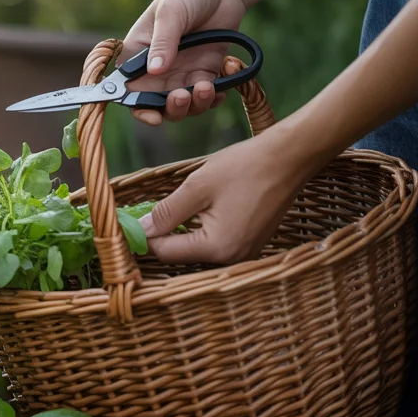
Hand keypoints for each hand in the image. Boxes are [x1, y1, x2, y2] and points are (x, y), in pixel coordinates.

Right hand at [121, 0, 248, 125]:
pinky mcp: (204, 71)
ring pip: (183, 104)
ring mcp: (181, 71)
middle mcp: (156, 68)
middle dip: (171, 107)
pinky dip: (212, 98)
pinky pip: (205, 96)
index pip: (130, 88)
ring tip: (208, 87)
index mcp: (138, 54)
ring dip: (194, 105)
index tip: (153, 115)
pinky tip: (219, 89)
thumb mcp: (171, 13)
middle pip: (157, 103)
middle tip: (184, 96)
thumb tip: (155, 71)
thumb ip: (163, 43)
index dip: (138, 106)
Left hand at [137, 118, 315, 263]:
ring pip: (197, 250)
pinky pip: (216, 244)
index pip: (166, 252)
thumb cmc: (245, 167)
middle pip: (181, 255)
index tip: (127, 222)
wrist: (290, 157)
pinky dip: (200, 231)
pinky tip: (194, 212)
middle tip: (142, 214)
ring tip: (166, 211)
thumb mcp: (196, 187)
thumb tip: (139, 231)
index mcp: (217, 248)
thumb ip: (165, 213)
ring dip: (180, 234)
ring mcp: (245, 253)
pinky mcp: (251, 244)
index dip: (143, 238)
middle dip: (161, 236)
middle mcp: (232, 259)